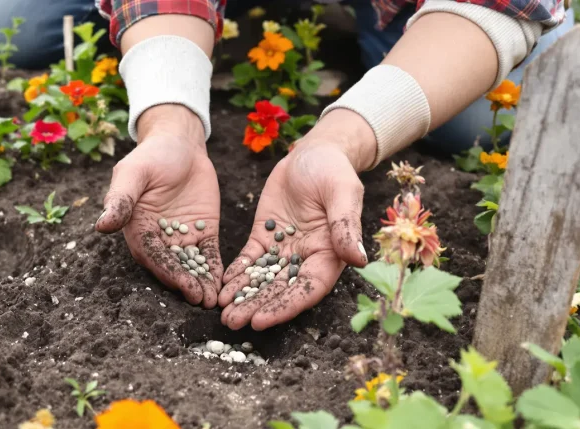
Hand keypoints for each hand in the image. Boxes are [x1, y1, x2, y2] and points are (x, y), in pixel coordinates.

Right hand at [95, 105, 222, 307]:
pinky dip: (216, 268)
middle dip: (186, 283)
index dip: (166, 271)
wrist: (180, 144)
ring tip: (213, 300)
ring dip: (201, 282)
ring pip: (192, 265)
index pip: (153, 255)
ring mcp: (182, 237)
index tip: (181, 284)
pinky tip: (224, 283)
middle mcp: (159, 238)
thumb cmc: (151, 156)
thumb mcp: (133, 173)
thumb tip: (102, 226)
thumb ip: (121, 199)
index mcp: (138, 228)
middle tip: (201, 300)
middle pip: (173, 266)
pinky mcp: (203, 232)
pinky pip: (210, 253)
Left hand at [218, 109, 375, 329]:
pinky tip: (221, 286)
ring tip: (223, 313)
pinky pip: (250, 259)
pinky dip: (236, 273)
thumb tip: (358, 260)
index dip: (286, 307)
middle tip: (232, 322)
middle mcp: (306, 258)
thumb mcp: (343, 193)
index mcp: (329, 254)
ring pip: (263, 279)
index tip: (262, 321)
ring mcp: (284, 249)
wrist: (313, 151)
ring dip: (243, 296)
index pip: (307, 288)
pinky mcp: (265, 236)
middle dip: (257, 307)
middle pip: (281, 290)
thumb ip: (346, 226)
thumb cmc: (334, 170)